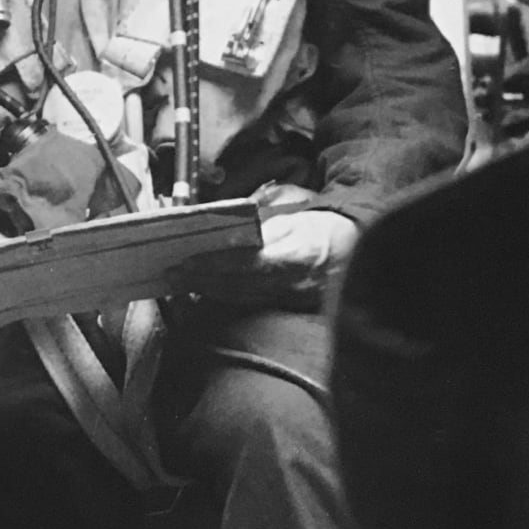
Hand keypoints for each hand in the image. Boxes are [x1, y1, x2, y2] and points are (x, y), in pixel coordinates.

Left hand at [180, 209, 356, 305]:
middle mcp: (292, 283)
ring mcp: (291, 299)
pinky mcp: (290, 306)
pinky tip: (205, 293)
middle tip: (171, 275)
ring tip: (179, 284)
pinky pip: (251, 303)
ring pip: (240, 298)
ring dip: (207, 291)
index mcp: (294, 256)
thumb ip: (259, 231)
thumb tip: (221, 234)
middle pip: (237, 286)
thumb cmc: (321, 229)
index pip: (245, 263)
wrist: (357, 251)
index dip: (213, 264)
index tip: (185, 262)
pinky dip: (226, 297)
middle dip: (201, 281)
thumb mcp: (292, 221)